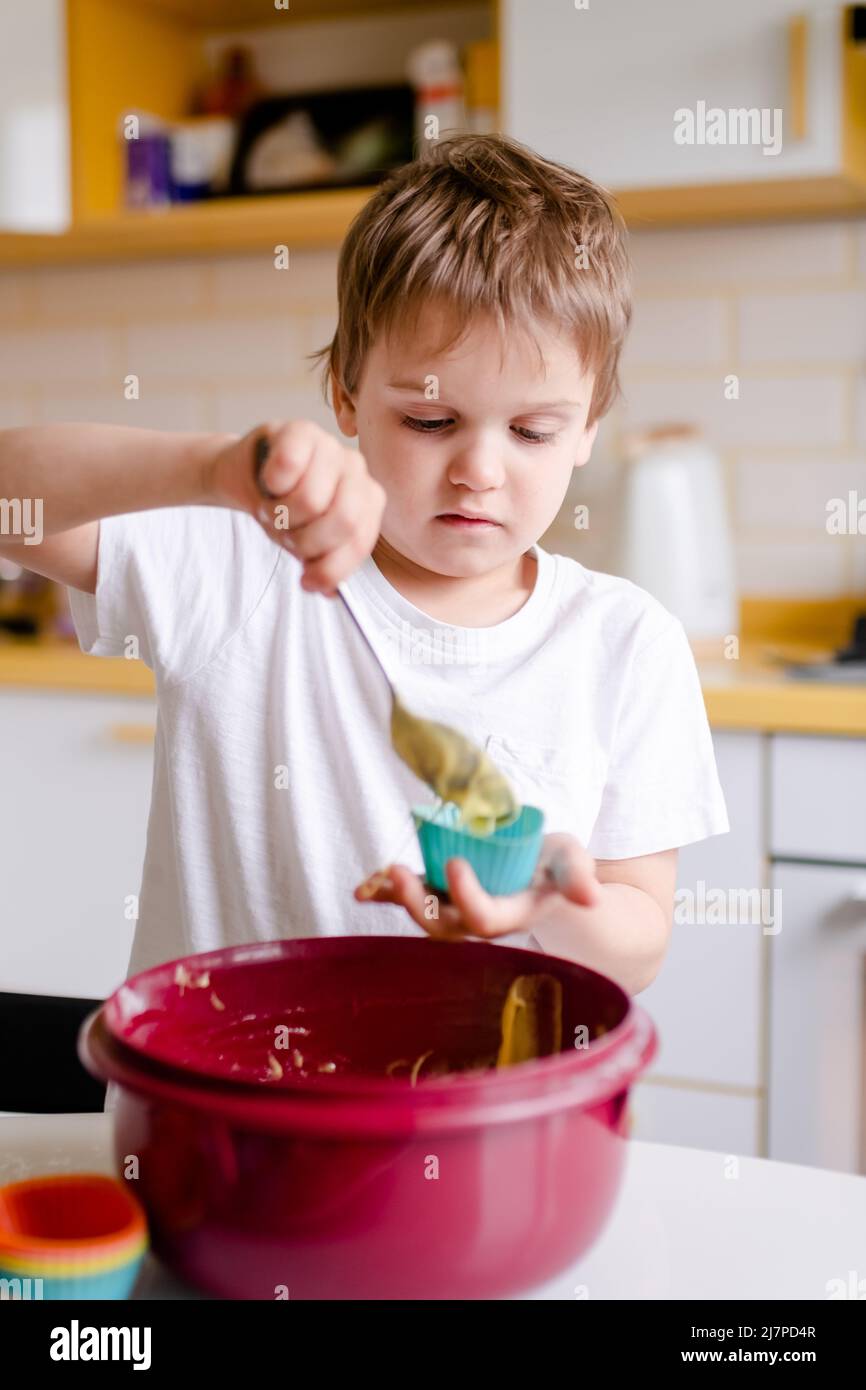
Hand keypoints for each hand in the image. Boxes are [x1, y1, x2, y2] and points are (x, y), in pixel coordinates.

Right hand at [210, 420, 385, 593]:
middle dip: (304, 541)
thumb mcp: (306, 544)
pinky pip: (288, 467)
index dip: (331, 568)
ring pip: (310, 500)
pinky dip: (270, 484)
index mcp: (369, 501)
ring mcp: (331, 447)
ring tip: (272, 509)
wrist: (249, 476)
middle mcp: (357, 471)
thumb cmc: (284, 509)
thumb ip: (324, 566)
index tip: (307, 582)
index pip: (360, 543)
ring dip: (279, 515)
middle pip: (343, 521)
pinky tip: (268, 481)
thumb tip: (329, 590)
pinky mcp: (301, 431)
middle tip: (285, 536)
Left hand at [354, 832, 601, 940]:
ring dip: (397, 899)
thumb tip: (591, 896)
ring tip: (378, 878)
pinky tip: (362, 888)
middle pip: (444, 927)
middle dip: (418, 905)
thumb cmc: (556, 865)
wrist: (543, 871)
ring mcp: (456, 908)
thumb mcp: (573, 860)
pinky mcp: (439, 892)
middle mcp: (480, 918)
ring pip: (423, 915)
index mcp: (513, 913)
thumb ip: (577, 875)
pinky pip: (410, 897)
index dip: (467, 896)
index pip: (485, 919)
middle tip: (398, 874)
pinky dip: (383, 893)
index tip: (456, 862)